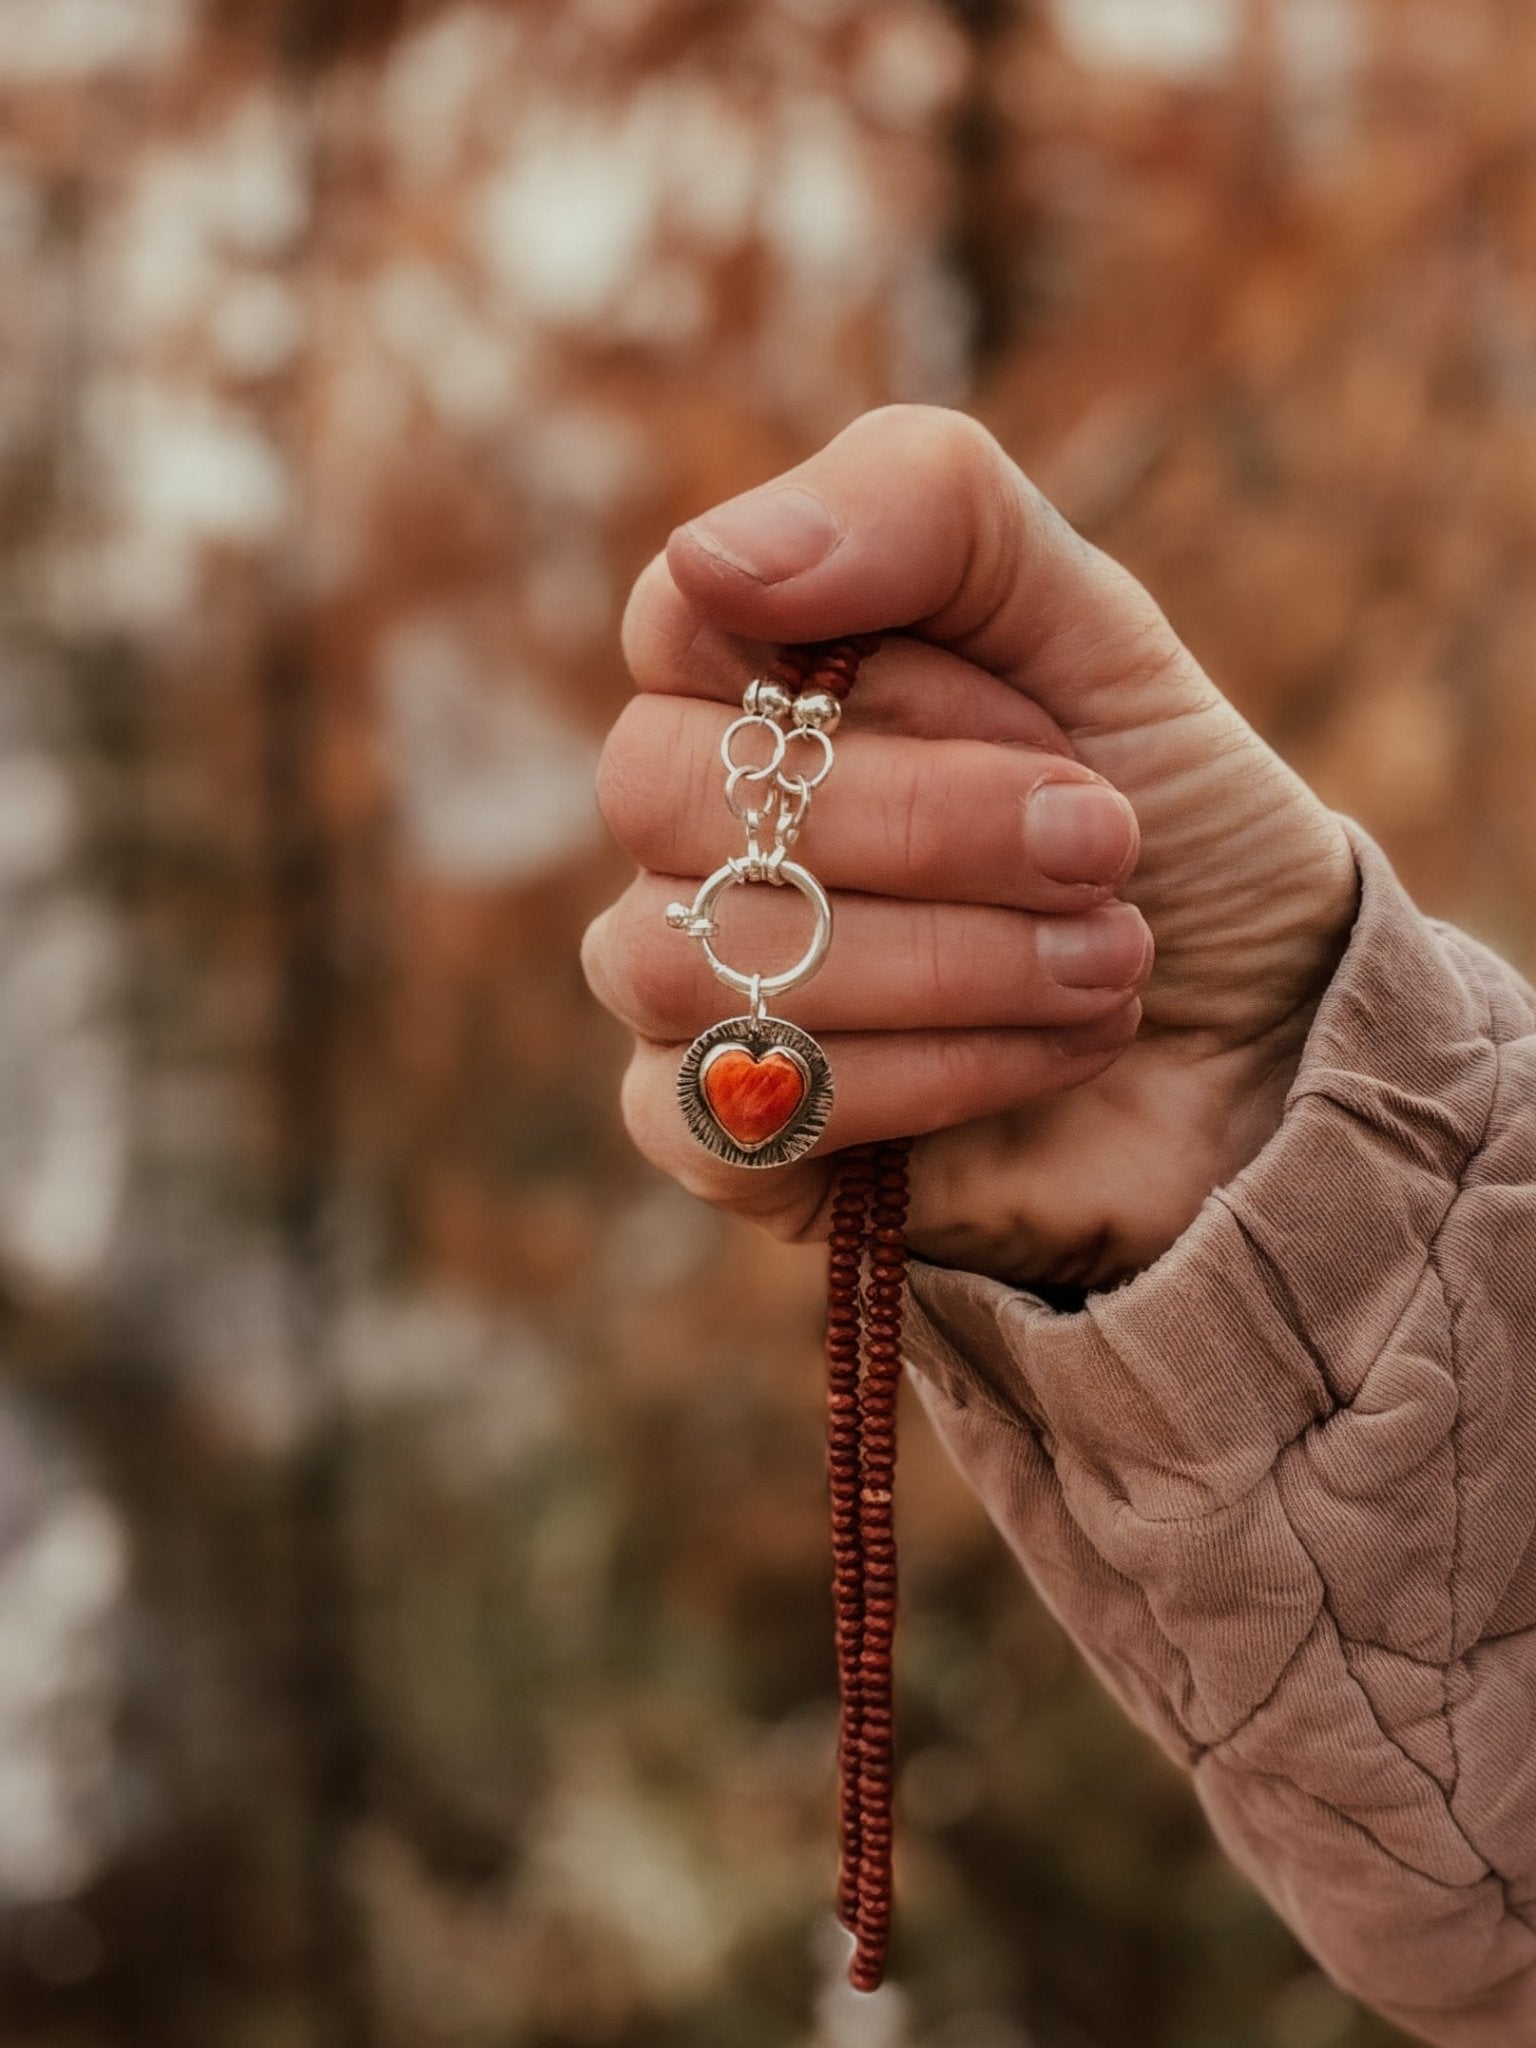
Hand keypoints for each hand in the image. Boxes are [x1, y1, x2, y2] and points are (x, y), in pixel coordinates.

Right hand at [582, 407, 1357, 1287]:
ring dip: (948, 959)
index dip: (881, 675)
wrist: (1269, 1044)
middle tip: (1106, 850)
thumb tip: (715, 558)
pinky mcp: (727, 1139)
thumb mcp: (1097, 630)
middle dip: (924, 822)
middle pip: (656, 787)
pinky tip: (1054, 1056)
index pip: (680, 614)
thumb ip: (926, 511)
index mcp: (759, 685)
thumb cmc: (1171, 829)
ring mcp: (693, 985)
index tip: (1049, 723)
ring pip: (684, 955)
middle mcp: (695, 829)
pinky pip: (727, 1111)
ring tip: (1112, 964)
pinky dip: (928, 1079)